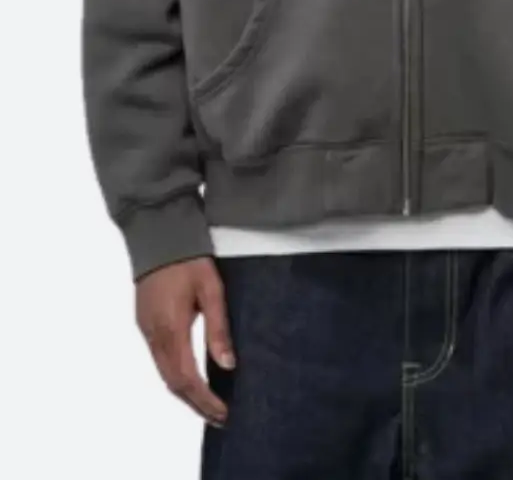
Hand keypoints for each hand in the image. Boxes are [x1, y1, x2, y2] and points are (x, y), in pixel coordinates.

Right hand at [136, 257, 234, 426]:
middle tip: (220, 417)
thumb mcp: (212, 289)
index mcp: (171, 329)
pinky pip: (159, 360)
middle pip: (173, 383)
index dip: (205, 400)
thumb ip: (219, 327)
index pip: (186, 379)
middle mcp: (154, 335)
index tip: (224, 413)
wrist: (158, 234)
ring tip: (210, 404)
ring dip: (185, 392)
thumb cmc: (189, 258)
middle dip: (196, 404)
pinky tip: (191, 378)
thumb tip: (228, 364)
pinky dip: (176, 376)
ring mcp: (146, 330)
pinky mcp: (145, 323)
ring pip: (164, 373)